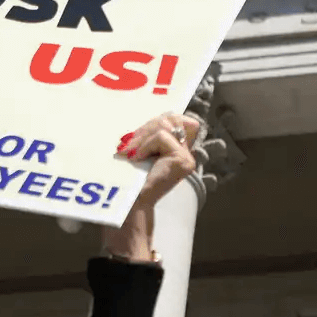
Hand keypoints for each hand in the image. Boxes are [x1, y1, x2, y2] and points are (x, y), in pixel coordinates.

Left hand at [101, 111, 201, 262]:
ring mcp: (187, 158)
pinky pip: (161, 137)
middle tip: (129, 146)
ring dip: (142, 139)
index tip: (139, 135)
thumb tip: (164, 114)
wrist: (130, 202)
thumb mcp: (142, 148)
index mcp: (179, 150)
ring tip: (132, 155)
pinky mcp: (183, 160)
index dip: (159, 119)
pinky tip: (139, 160)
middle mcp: (187, 154)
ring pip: (163, 126)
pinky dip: (145, 146)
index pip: (178, 118)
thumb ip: (152, 132)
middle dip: (145, 129)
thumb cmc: (130, 177)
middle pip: (169, 119)